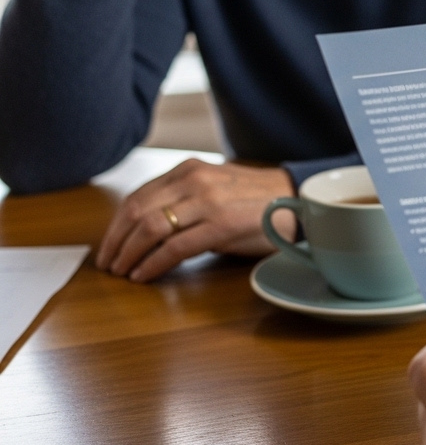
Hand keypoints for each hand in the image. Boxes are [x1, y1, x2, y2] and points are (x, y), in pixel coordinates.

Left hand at [94, 159, 294, 281]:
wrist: (298, 201)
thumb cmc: (256, 201)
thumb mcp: (215, 189)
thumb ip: (184, 199)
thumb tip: (147, 229)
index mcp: (189, 170)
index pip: (137, 197)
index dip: (116, 226)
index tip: (108, 246)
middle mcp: (195, 180)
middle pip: (137, 211)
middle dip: (116, 242)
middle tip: (108, 264)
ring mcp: (208, 201)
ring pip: (150, 228)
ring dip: (129, 254)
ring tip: (122, 271)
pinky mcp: (221, 225)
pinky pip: (174, 246)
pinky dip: (152, 263)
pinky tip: (144, 274)